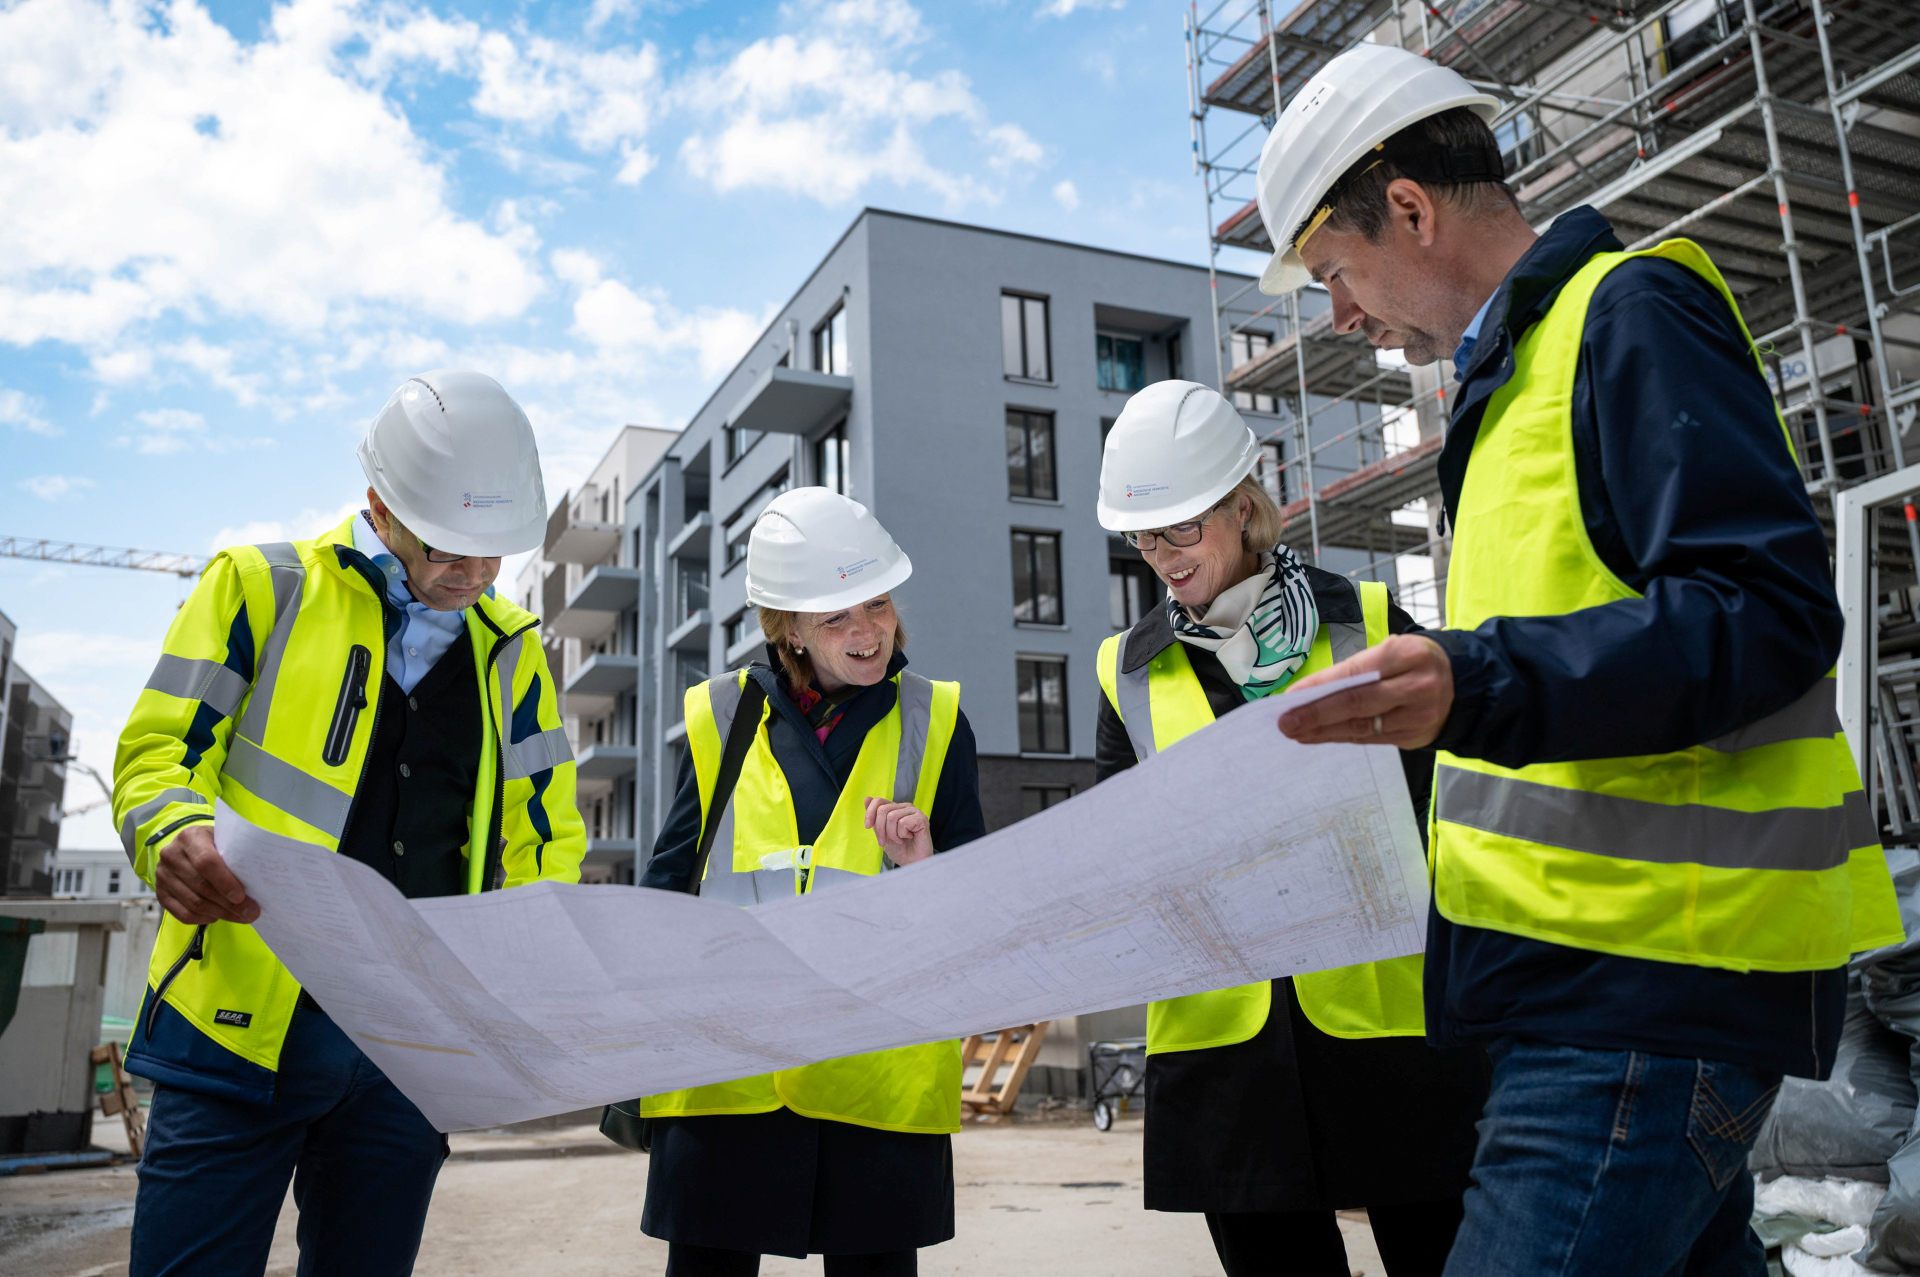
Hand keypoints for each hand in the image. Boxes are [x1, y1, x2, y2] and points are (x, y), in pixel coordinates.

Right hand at [154, 823, 258, 925]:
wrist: (186, 846)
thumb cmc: (214, 843)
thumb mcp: (224, 840)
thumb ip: (236, 856)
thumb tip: (259, 883)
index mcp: (190, 837)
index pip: (206, 862)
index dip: (224, 881)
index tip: (241, 896)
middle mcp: (171, 855)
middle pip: (201, 886)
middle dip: (228, 904)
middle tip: (251, 913)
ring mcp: (162, 875)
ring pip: (193, 903)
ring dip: (220, 913)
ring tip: (240, 916)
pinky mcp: (160, 893)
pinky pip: (182, 914)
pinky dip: (202, 919)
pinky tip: (217, 916)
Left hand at [864, 797, 934, 865]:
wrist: (912, 863)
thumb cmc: (899, 850)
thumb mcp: (882, 833)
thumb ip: (875, 818)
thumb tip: (867, 798)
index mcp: (895, 808)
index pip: (878, 801)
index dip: (870, 813)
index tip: (867, 826)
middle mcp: (905, 807)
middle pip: (883, 810)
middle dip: (880, 829)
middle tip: (885, 841)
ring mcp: (914, 812)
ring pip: (892, 816)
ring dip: (892, 834)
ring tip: (900, 840)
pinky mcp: (922, 819)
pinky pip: (903, 823)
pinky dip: (902, 834)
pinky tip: (909, 837)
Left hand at [1277, 633, 1454, 748]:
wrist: (1461, 684)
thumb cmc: (1414, 662)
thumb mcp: (1392, 651)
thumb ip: (1357, 669)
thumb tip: (1310, 690)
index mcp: (1407, 655)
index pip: (1355, 674)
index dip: (1320, 687)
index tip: (1290, 696)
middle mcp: (1416, 687)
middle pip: (1358, 704)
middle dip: (1316, 715)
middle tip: (1286, 722)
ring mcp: (1418, 716)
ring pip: (1362, 727)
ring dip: (1323, 731)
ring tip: (1296, 732)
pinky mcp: (1414, 737)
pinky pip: (1371, 739)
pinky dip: (1341, 737)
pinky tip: (1320, 736)